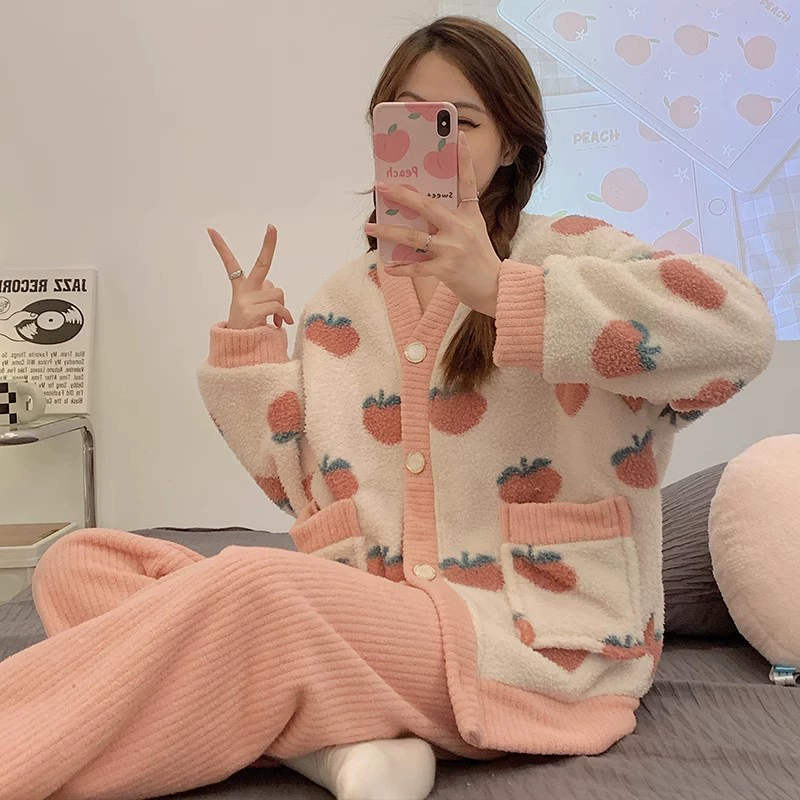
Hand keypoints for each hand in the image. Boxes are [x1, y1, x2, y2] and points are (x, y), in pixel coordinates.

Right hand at [207, 224, 293, 329]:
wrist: (242, 353)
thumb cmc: (250, 330)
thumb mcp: (254, 309)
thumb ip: (264, 294)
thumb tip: (276, 292)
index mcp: (240, 289)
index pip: (230, 264)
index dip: (221, 247)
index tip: (211, 230)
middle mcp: (243, 292)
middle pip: (261, 264)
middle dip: (268, 244)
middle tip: (271, 226)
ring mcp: (247, 301)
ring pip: (278, 293)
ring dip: (281, 307)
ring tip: (274, 319)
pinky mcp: (252, 312)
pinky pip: (278, 307)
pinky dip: (283, 316)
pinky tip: (277, 325)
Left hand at [364, 131, 501, 316]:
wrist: (496, 288)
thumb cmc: (480, 259)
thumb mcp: (474, 231)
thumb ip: (454, 218)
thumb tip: (421, 210)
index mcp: (470, 215)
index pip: (467, 182)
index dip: (464, 159)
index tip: (457, 136)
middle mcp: (460, 229)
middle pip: (427, 206)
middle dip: (402, 195)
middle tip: (381, 187)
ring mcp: (452, 249)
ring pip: (414, 237)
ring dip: (388, 233)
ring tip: (369, 228)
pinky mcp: (446, 270)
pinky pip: (417, 268)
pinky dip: (401, 268)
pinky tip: (388, 266)